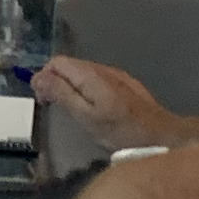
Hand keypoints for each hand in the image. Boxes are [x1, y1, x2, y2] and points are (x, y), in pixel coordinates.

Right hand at [34, 55, 178, 144]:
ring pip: (82, 73)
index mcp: (90, 74)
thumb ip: (61, 94)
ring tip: (76, 113)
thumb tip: (37, 77)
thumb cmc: (121, 131)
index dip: (44, 79)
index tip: (45, 103)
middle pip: (68, 66)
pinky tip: (95, 110)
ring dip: (72, 88)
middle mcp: (102, 68)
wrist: (161, 136)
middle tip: (58, 110)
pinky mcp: (125, 84)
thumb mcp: (85, 117)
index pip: (55, 62)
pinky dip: (87, 91)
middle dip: (56, 83)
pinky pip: (97, 80)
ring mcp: (116, 75)